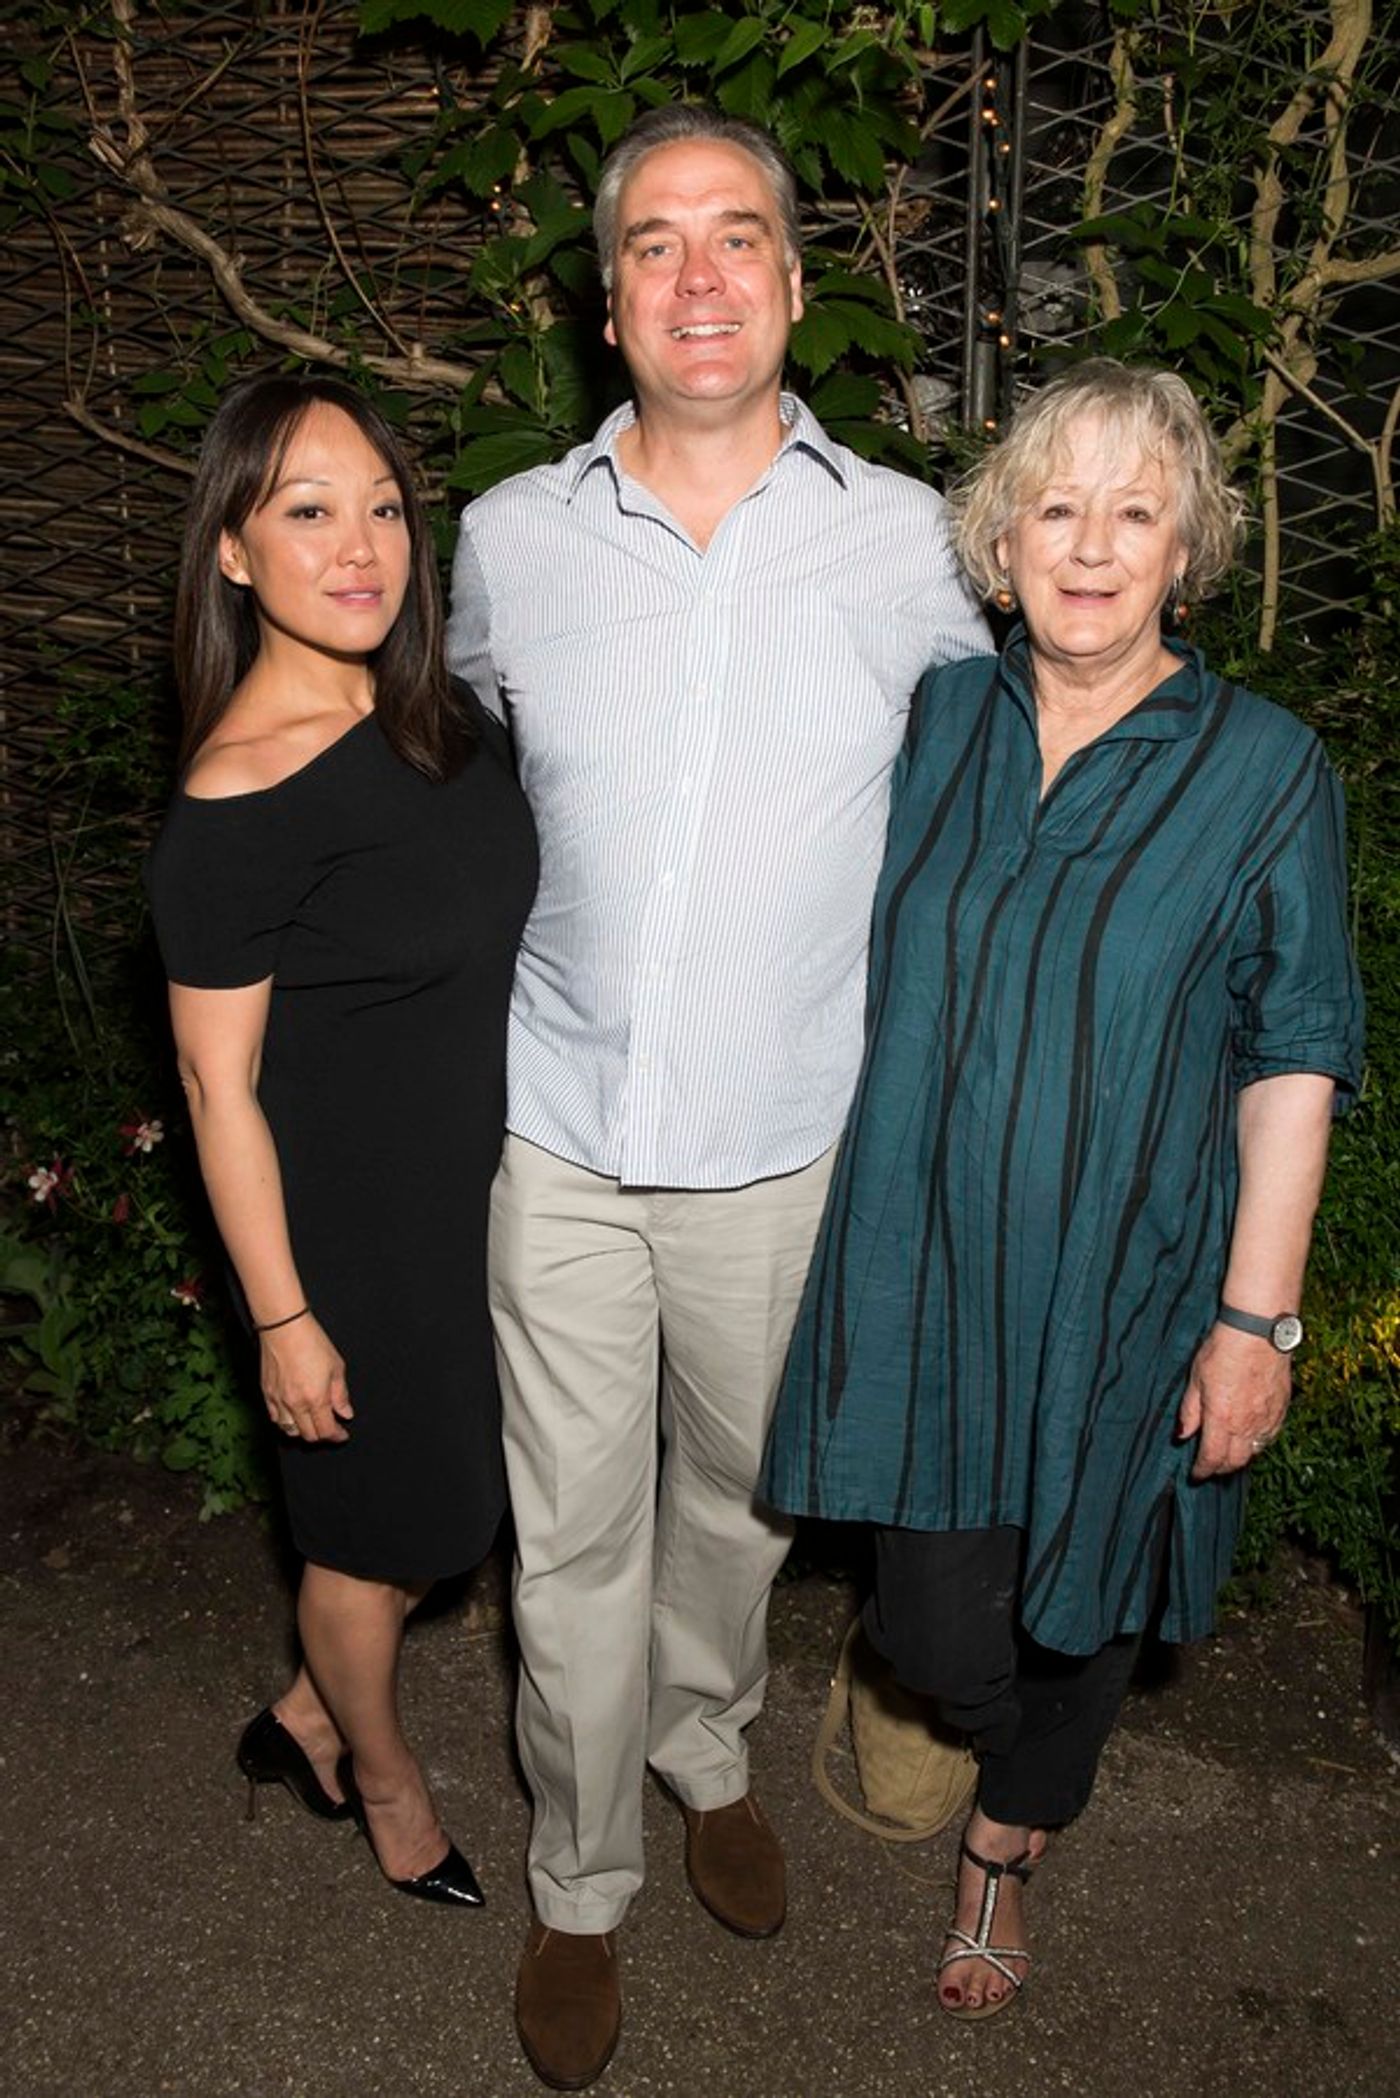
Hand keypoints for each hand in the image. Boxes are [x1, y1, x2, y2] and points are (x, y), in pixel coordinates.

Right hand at [260, 1315, 353, 1443]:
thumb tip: (346, 1412)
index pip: (326, 1431)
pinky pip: (275, 1418)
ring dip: (303, 1430)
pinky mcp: (266, 1393)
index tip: (342, 1434)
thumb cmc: (311, 1341)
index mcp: (315, 1399)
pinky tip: (293, 1414)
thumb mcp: (336, 1366)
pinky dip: (285, 1422)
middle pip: (308, 1435)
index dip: (336, 1435)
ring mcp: (278, 1400)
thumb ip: (341, 1394)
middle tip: (330, 1427)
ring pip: (289, 1430)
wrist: (284, 1327)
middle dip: (322, 1434)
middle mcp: (295, 1404)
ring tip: (312, 1421)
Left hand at [1176, 1323, 1289, 1480]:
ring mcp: (1267, 1418)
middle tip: (1210, 1467)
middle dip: (1220, 1469)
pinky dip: (1258, 1444)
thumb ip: (1190, 1411)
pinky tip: (1250, 1438)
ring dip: (1240, 1458)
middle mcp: (1246, 1424)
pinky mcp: (1281, 1409)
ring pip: (1254, 1452)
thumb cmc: (1223, 1350)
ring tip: (1228, 1454)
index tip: (1196, 1475)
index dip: (1202, 1471)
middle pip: (1235, 1462)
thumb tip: (1182, 1436)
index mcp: (1221, 1419)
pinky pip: (1270, 1437)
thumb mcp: (1195, 1379)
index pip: (1212, 1458)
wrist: (1258, 1332)